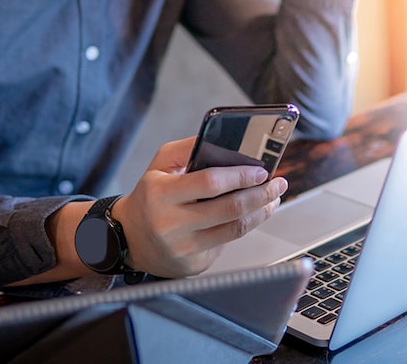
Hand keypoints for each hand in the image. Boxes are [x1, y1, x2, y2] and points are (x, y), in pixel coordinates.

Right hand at [113, 137, 287, 277]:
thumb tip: (226, 141)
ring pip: (235, 230)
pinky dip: (243, 227)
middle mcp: (170, 224)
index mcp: (161, 194)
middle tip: (277, 184)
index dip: (241, 176)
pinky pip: (227, 244)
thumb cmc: (150, 196)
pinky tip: (251, 215)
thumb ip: (188, 148)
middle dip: (261, 194)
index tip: (261, 171)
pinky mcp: (193, 265)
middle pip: (230, 209)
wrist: (129, 238)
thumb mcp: (159, 165)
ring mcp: (183, 248)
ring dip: (261, 212)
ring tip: (272, 199)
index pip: (210, 183)